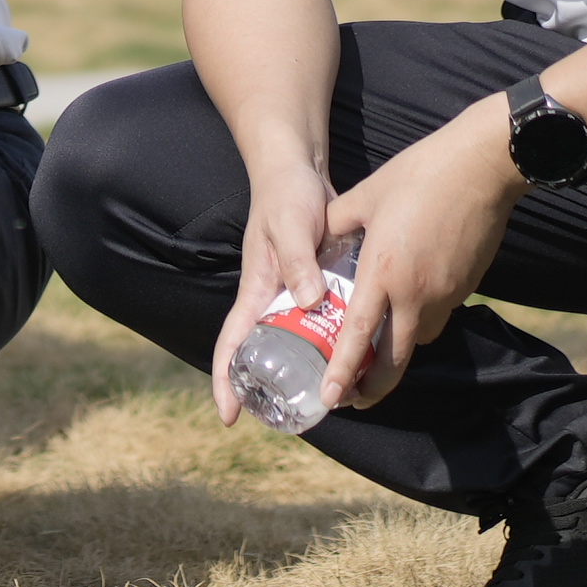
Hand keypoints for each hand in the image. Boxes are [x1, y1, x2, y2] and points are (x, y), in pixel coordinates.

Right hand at [216, 144, 340, 428]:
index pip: (232, 345)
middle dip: (276, 388)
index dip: (226, 383)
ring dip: (314, 368)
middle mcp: (272, 300)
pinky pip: (324, 321)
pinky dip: (337, 340)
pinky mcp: (317, 284)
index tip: (231, 418)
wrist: (298, 169)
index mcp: (256, 292)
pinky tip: (360, 354)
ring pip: (300, 342)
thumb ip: (299, 260)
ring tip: (339, 396)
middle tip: (303, 416)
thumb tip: (311, 302)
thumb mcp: (290, 225)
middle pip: (267, 354)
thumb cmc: (286, 195)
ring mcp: (295, 294)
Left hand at [317, 106, 522, 411]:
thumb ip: (337, 224)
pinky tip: (407, 309)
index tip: (330, 399)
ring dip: (396, 353)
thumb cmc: (420, 174)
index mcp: (383, 272)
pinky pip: (438, 317)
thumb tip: (319, 238)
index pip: (358, 337)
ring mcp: (446, 293)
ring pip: (418, 340)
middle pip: (394, 360)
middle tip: (352, 399)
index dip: (343, 372)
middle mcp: (416, 293)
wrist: (481, 168)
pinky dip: (419, 323)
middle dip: (372, 387)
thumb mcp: (365, 196)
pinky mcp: (466, 287)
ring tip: (374, 356)